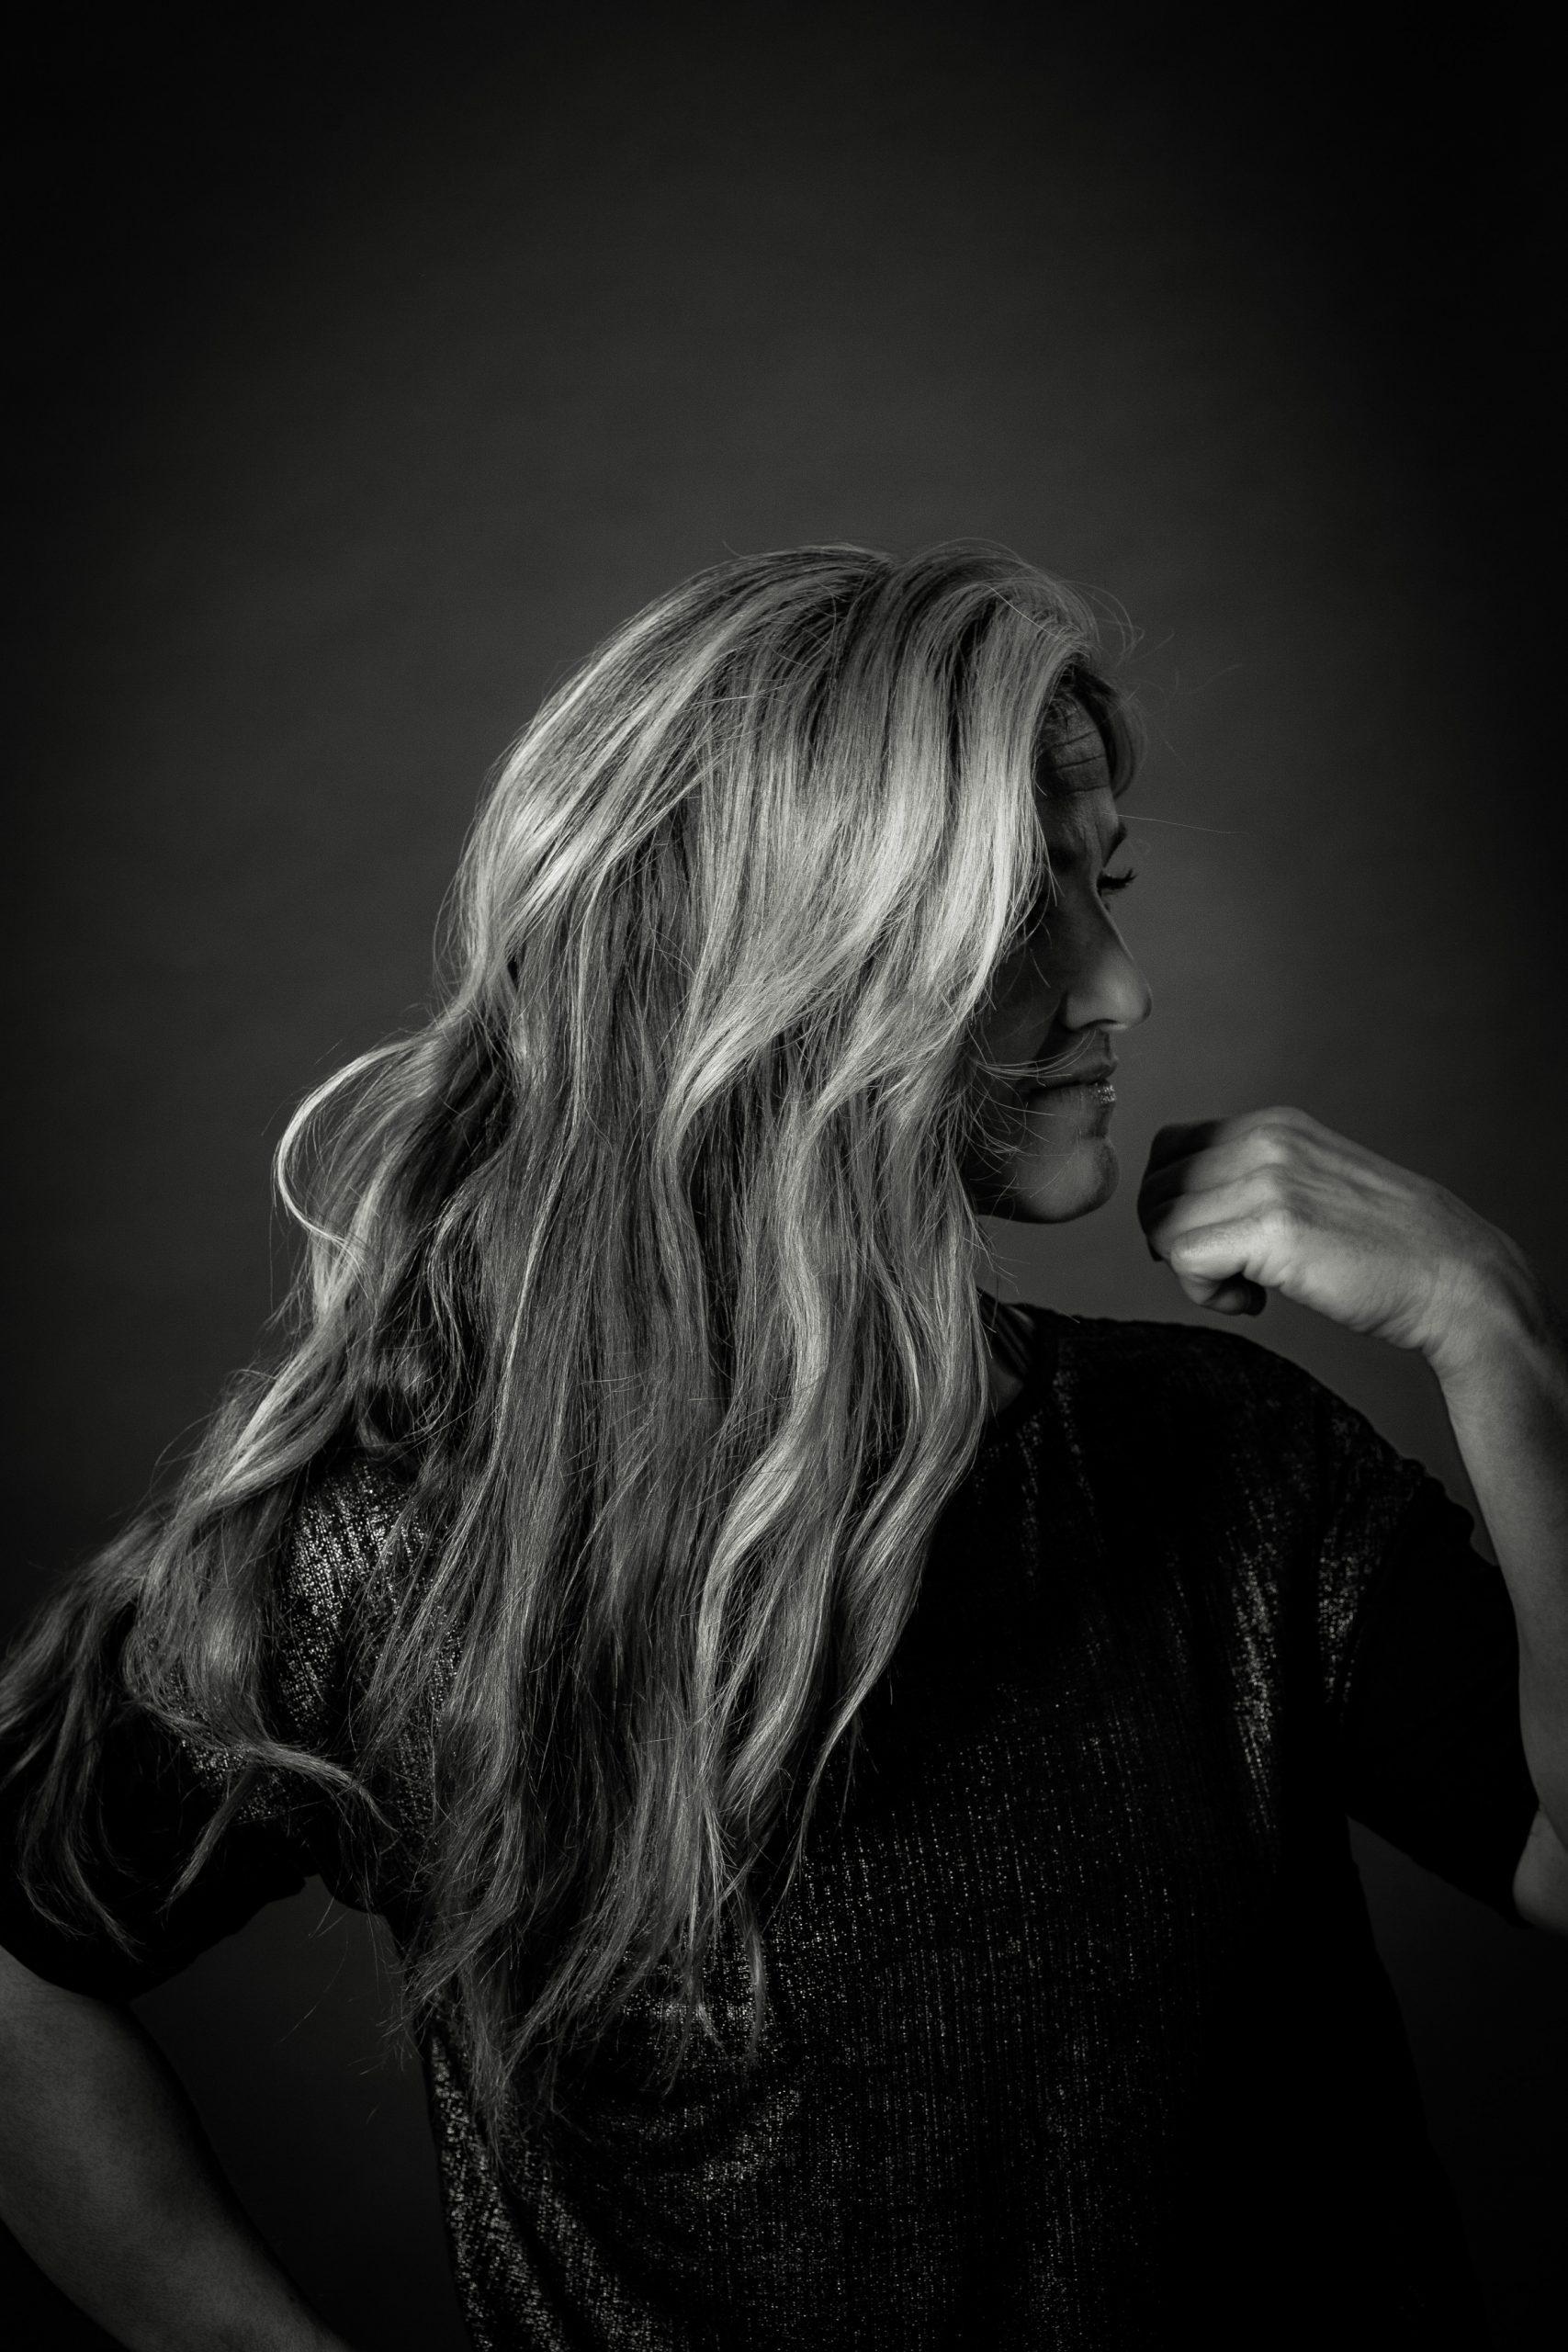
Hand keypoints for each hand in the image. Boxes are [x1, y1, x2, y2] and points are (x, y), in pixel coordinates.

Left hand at [1135, 1104, 1527, 1369]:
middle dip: (1174, 1241)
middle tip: (1228, 1274)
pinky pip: (1183, 1258)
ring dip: (1191, 1272)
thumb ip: (1250, 1183)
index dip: (1174, 1206)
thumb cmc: (1386, 1249)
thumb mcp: (1312, 1186)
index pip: (1167, 1151)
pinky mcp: (1272, 1228)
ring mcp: (1269, 1180)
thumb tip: (1175, 1215)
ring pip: (1162, 1226)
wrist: (1455, 1279)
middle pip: (1155, 1190)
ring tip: (1247, 1290)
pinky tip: (1253, 1303)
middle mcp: (1266, 1141)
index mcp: (1272, 1126)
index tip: (1214, 1244)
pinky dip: (1204, 1293)